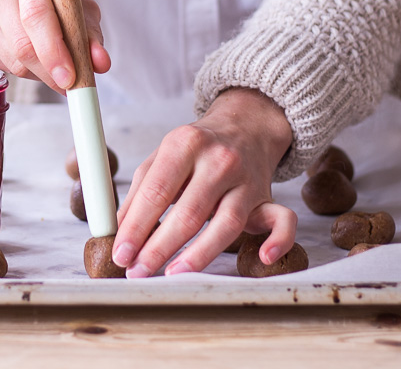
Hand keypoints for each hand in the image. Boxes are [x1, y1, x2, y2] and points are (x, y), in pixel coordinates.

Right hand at [0, 0, 110, 93]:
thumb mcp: (78, 6)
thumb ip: (90, 33)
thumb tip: (100, 63)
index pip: (36, 14)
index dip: (53, 50)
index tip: (70, 77)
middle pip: (22, 42)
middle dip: (49, 71)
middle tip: (70, 85)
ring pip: (13, 61)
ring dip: (41, 74)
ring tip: (57, 67)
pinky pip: (3, 68)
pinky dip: (26, 73)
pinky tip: (37, 62)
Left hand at [112, 88, 295, 277]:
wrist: (244, 125)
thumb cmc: (195, 149)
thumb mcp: (161, 157)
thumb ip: (139, 193)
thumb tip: (117, 232)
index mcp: (185, 144)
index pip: (157, 192)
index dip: (137, 227)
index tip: (121, 253)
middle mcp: (219, 160)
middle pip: (189, 212)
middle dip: (160, 247)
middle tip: (138, 270)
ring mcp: (247, 178)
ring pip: (227, 222)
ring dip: (199, 254)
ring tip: (173, 274)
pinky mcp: (268, 196)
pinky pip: (283, 219)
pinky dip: (278, 240)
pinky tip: (262, 257)